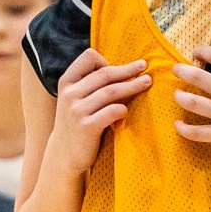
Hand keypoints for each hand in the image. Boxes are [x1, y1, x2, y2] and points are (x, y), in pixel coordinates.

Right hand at [49, 48, 150, 175]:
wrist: (64, 154)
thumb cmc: (76, 122)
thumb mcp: (75, 99)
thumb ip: (89, 84)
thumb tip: (122, 68)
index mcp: (66, 82)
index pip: (88, 57)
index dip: (106, 61)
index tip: (119, 69)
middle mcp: (69, 94)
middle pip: (105, 74)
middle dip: (128, 70)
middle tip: (145, 67)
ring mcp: (77, 110)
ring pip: (111, 91)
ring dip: (132, 86)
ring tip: (146, 83)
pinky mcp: (87, 127)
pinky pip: (112, 111)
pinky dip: (123, 109)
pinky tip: (126, 111)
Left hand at [170, 46, 210, 160]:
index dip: (203, 51)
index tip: (196, 53)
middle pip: (199, 77)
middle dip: (183, 71)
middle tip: (176, 69)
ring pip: (194, 103)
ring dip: (181, 98)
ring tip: (177, 95)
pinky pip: (198, 132)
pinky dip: (184, 129)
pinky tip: (178, 125)